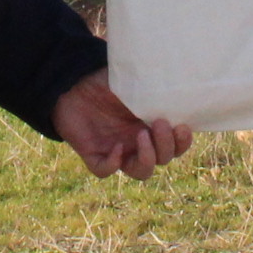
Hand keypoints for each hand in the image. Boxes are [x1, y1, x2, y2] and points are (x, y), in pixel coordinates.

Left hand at [51, 72, 192, 178]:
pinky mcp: (94, 155)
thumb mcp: (132, 81)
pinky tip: (116, 147)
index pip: (174, 146)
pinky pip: (106, 171)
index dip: (182, 143)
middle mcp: (137, 143)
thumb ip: (152, 87)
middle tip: (160, 123)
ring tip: (141, 136)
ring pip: (141, 172)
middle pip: (163, 159)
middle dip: (166, 145)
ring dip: (147, 159)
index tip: (182, 126)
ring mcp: (117, 151)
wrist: (70, 83)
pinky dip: (114, 163)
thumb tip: (175, 80)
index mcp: (150, 127)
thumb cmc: (103, 81)